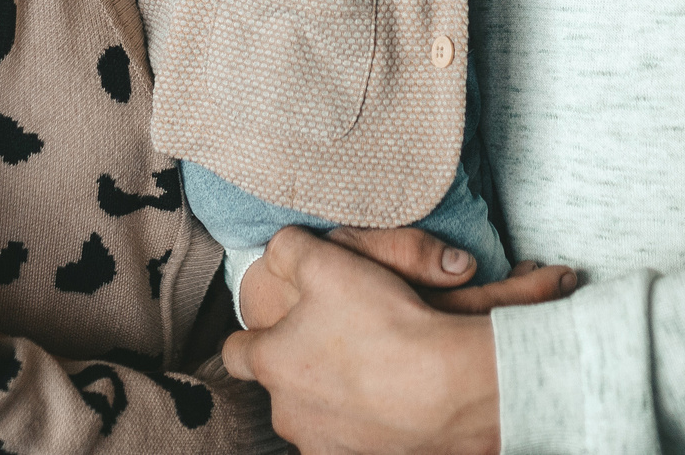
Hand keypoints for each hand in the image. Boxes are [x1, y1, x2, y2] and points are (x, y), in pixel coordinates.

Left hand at [223, 229, 572, 454]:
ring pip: (312, 418)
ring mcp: (321, 445)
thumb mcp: (327, 260)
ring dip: (329, 400)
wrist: (449, 385)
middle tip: (334, 344)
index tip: (277, 328)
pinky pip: (348, 441)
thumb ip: (287, 249)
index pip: (234, 351)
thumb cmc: (384, 321)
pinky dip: (360, 424)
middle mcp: (287, 414)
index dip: (254, 335)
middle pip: (279, 388)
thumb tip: (276, 251)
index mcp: (271, 364)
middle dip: (299, 369)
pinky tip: (386, 401)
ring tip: (367, 373)